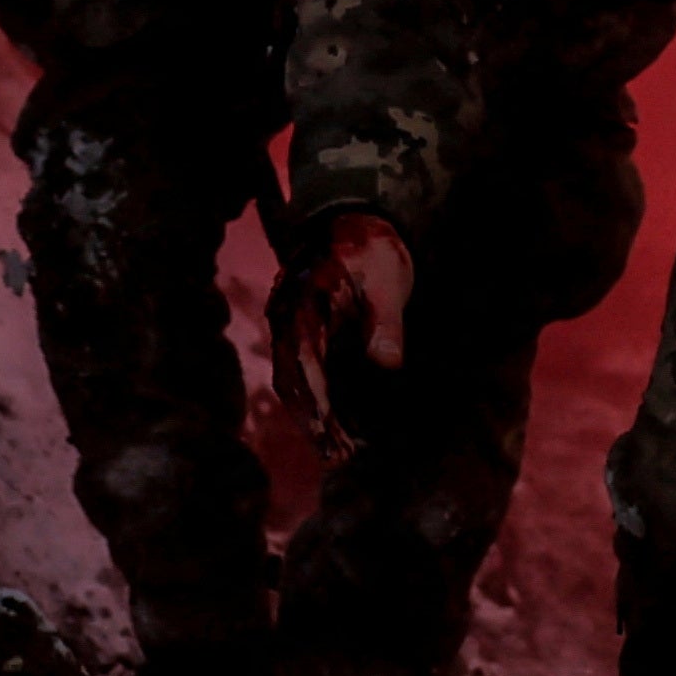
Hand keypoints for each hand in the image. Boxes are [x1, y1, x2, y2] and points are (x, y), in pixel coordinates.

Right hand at [269, 210, 415, 448]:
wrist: (353, 217)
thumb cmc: (373, 249)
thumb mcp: (388, 282)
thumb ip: (385, 325)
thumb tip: (386, 365)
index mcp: (308, 305)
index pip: (306, 362)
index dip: (317, 402)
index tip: (331, 434)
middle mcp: (288, 317)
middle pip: (290, 379)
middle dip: (312, 421)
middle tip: (337, 458)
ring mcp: (287, 323)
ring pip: (289, 379)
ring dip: (310, 416)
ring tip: (335, 452)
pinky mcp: (295, 329)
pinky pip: (296, 370)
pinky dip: (310, 399)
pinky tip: (331, 422)